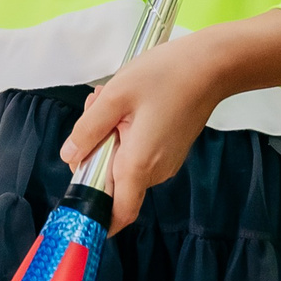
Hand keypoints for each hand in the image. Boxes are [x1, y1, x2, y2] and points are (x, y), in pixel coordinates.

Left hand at [58, 32, 227, 233]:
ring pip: (123, 163)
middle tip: (93, 109)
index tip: (78, 196)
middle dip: (94, 150)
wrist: (210, 65)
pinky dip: (124, 134)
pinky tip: (126, 104)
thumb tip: (69, 155)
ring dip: (108, 137)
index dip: (97, 214)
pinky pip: (138, 153)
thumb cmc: (164, 76)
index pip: (119, 213)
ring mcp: (166, 162)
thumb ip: (88, 129)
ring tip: (110, 100)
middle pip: (113, 180)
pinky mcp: (170, 150)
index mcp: (139, 164)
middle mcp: (156, 172)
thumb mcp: (115, 96)